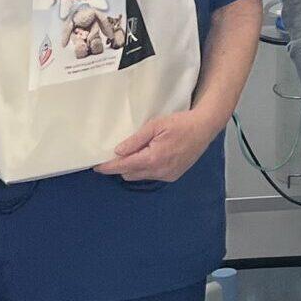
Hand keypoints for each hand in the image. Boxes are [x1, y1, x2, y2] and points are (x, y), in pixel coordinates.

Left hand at [95, 108, 224, 183]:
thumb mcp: (155, 125)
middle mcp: (159, 171)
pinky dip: (146, 169)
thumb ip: (135, 140)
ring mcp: (167, 175)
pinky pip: (152, 176)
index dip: (108, 167)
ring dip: (134, 168)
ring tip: (136, 153)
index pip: (124, 166)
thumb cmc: (180, 123)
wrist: (204, 128)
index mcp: (153, 158)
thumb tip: (118, 151)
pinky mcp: (173, 175)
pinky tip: (151, 156)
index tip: (97, 167)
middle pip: (129, 174)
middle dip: (121, 166)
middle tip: (118, 153)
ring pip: (140, 177)